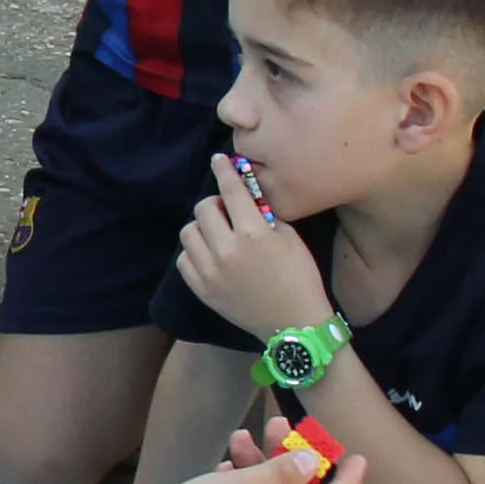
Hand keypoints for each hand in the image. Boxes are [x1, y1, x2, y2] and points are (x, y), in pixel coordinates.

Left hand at [172, 150, 332, 338]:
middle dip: (216, 204)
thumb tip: (244, 197)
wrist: (294, 324)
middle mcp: (226, 249)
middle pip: (204, 208)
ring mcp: (211, 271)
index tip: (218, 160)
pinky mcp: (203, 290)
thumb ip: (264, 214)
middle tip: (227, 211)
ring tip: (218, 235)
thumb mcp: (290, 238)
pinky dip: (195, 252)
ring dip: (202, 227)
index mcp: (253, 232)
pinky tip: (211, 255)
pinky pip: (184, 259)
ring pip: (188, 232)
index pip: (230, 189)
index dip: (223, 170)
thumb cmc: (300, 277)